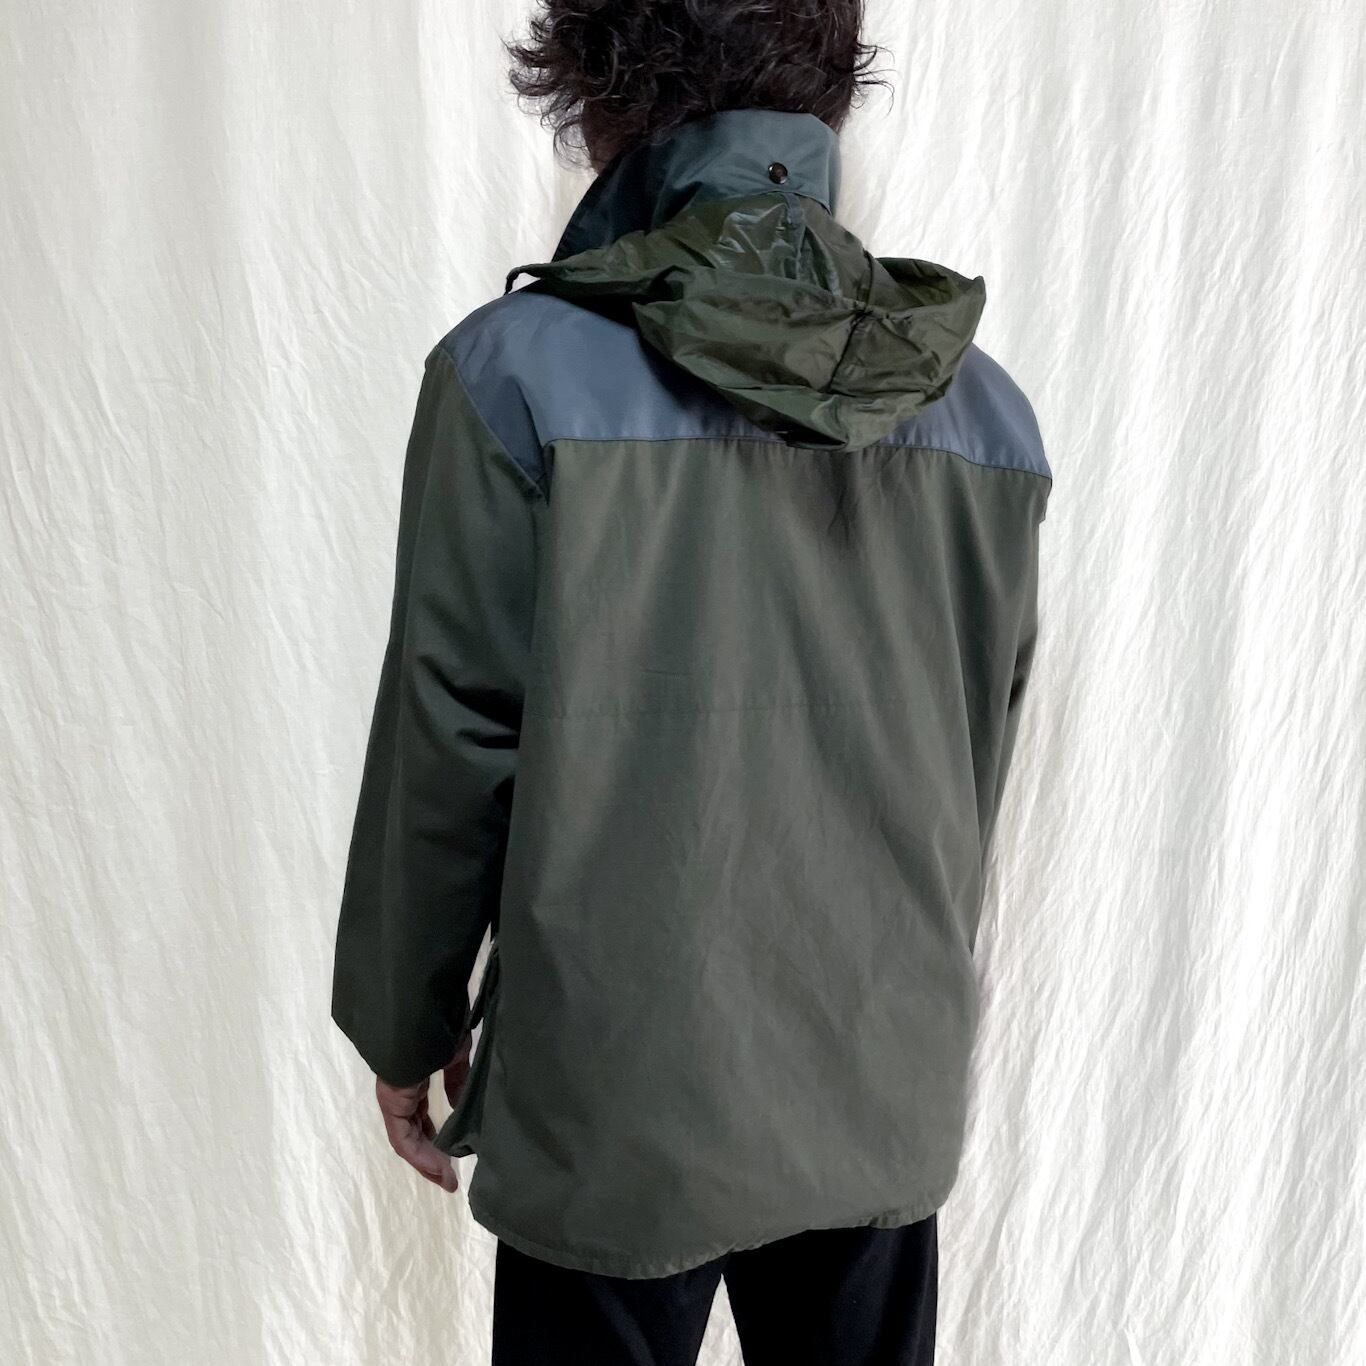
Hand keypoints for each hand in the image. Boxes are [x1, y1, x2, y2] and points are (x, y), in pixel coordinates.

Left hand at [375, 1031, 472, 1192]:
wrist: (422, 1013)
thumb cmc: (442, 1028)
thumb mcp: (456, 1056)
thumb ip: (457, 1081)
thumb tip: (460, 1102)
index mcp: (415, 1077)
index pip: (422, 1112)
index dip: (437, 1132)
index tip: (457, 1149)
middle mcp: (402, 1090)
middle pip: (414, 1129)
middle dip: (432, 1153)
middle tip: (450, 1174)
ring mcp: (395, 1098)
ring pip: (408, 1137)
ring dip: (427, 1161)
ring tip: (447, 1179)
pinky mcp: (392, 1103)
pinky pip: (403, 1137)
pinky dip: (420, 1155)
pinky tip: (439, 1168)